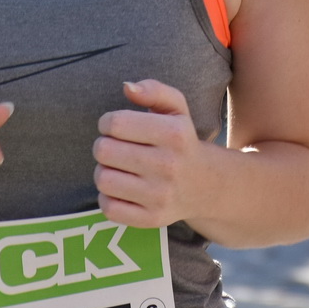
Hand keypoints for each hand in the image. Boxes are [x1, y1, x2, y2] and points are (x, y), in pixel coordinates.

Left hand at [94, 80, 204, 228]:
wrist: (205, 185)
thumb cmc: (181, 141)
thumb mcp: (176, 108)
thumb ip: (153, 90)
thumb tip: (128, 88)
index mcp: (174, 134)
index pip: (115, 123)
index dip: (107, 122)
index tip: (116, 127)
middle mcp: (168, 165)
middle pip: (104, 151)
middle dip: (104, 145)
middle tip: (115, 148)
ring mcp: (160, 196)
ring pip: (103, 179)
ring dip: (104, 171)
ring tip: (118, 168)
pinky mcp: (151, 219)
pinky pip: (108, 207)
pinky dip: (108, 197)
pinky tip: (121, 189)